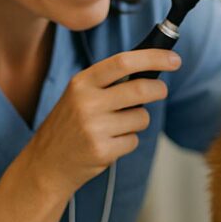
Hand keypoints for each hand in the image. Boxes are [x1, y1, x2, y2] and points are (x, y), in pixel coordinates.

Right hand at [26, 49, 181, 196]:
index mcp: (82, 82)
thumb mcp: (79, 95)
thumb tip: (150, 67)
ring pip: (142, 117)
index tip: (173, 59)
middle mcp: (87, 102)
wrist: (46, 163)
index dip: (153, 58)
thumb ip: (109, 82)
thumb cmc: (70, 125)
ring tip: (116, 127)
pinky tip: (109, 143)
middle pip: (141, 89)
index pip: (123, 61)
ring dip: (138, 121)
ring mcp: (94, 128)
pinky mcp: (102, 151)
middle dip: (159, 90)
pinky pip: (134, 140)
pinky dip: (128, 141)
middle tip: (160, 91)